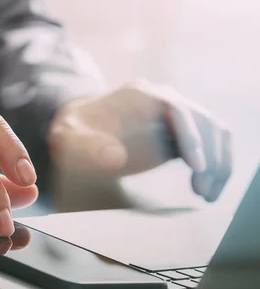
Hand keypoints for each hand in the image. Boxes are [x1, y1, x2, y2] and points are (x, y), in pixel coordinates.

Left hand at [48, 80, 231, 201]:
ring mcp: (175, 112)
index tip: (196, 166)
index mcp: (139, 94)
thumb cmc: (74, 131)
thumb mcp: (70, 136)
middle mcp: (163, 98)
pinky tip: (208, 187)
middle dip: (208, 155)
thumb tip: (115, 158)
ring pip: (213, 130)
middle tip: (202, 190)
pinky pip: (211, 140)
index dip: (190, 135)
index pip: (175, 108)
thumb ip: (87, 145)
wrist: (79, 127)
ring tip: (207, 194)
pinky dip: (217, 162)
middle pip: (201, 120)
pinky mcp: (182, 129)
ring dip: (218, 161)